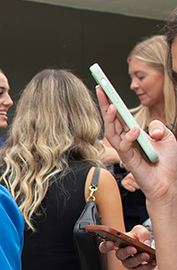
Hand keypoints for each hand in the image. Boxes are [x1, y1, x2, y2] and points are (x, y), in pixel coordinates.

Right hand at [97, 89, 176, 208]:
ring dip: (110, 118)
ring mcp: (126, 150)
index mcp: (133, 132)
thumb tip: (151, 127)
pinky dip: (130, 137)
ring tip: (111, 106)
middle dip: (105, 104)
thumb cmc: (167, 162)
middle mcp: (126, 140)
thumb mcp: (167, 137)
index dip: (110, 100)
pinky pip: (124, 147)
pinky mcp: (129, 160)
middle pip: (111, 119)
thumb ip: (158, 126)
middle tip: (100, 89)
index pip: (119, 114)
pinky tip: (136, 130)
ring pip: (111, 132)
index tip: (103, 87)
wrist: (169, 182)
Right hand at [100, 224, 155, 269]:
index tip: (110, 243)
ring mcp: (128, 263)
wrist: (149, 250)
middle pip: (119, 255)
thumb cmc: (140, 239)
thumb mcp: (140, 231)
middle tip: (133, 249)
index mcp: (117, 244)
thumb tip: (144, 243)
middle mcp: (121, 254)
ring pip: (130, 263)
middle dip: (126, 252)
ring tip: (146, 255)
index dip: (105, 246)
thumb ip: (141, 233)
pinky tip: (153, 261)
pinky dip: (148, 266)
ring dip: (138, 259)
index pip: (105, 247)